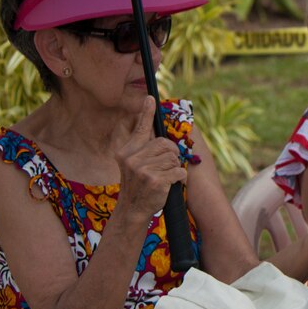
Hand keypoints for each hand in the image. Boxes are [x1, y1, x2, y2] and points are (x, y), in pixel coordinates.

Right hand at [116, 96, 186, 216]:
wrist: (132, 211)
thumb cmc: (138, 186)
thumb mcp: (133, 165)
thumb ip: (143, 149)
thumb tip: (157, 131)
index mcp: (127, 152)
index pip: (139, 129)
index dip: (146, 113)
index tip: (150, 98)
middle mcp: (132, 158)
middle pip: (165, 144)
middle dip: (172, 154)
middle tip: (167, 167)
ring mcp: (142, 169)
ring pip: (173, 157)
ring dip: (175, 168)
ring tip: (165, 178)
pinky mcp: (155, 180)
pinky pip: (178, 171)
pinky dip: (180, 178)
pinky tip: (172, 184)